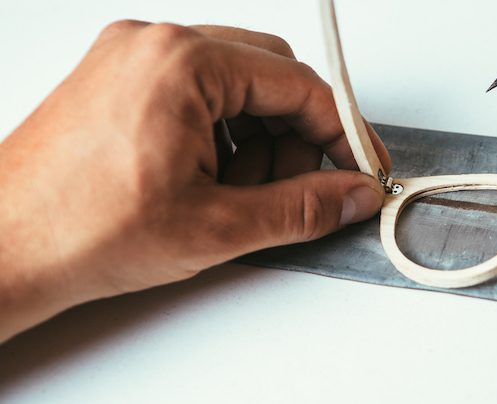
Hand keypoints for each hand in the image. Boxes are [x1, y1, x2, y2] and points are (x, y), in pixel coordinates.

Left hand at [0, 21, 389, 341]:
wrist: (3, 248)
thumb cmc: (81, 230)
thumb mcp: (217, 227)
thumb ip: (302, 207)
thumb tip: (353, 195)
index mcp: (183, 65)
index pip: (299, 85)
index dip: (341, 131)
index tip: (358, 166)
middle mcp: (156, 46)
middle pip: (269, 77)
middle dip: (296, 137)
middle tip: (301, 189)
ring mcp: (133, 58)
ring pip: (235, 86)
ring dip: (256, 140)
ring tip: (236, 195)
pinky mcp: (120, 79)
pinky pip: (197, 93)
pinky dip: (220, 134)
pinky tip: (208, 180)